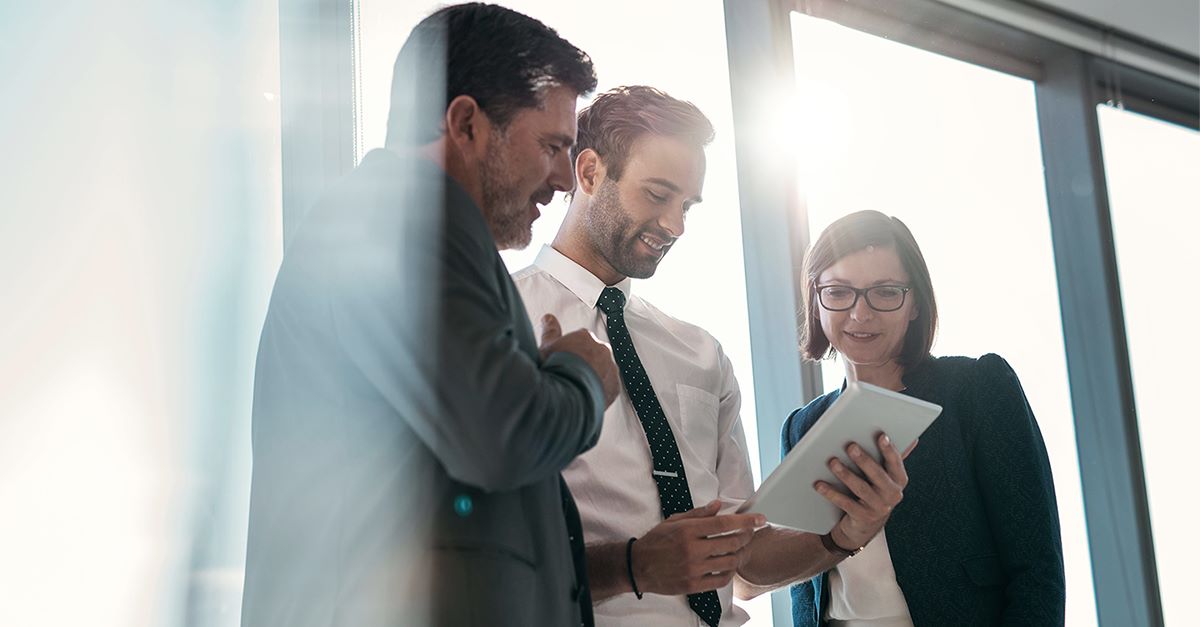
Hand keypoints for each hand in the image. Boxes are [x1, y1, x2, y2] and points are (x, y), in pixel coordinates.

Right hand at [538, 314, 619, 406]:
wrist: (566, 394)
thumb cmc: (555, 369)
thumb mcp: (547, 347)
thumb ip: (550, 331)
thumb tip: (548, 318)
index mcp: (586, 337)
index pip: (581, 340)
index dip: (571, 351)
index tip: (565, 360)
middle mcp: (602, 349)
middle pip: (594, 354)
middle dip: (585, 362)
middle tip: (570, 374)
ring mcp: (611, 368)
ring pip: (604, 370)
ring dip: (594, 376)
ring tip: (578, 387)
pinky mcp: (615, 386)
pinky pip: (609, 387)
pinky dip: (601, 390)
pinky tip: (587, 395)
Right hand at [632, 500, 764, 595]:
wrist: (638, 566)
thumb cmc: (656, 541)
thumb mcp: (674, 521)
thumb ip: (699, 514)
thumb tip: (718, 505)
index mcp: (688, 530)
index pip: (724, 523)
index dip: (745, 521)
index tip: (759, 519)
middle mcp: (692, 549)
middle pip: (731, 542)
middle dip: (746, 536)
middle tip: (750, 533)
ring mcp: (693, 569)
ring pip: (729, 562)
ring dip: (739, 554)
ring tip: (740, 549)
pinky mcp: (693, 585)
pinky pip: (720, 580)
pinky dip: (729, 572)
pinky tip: (728, 566)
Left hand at [815, 433, 910, 550]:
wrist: (865, 525)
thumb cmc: (875, 491)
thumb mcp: (886, 476)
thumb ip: (894, 458)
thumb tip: (914, 438)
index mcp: (899, 480)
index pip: (896, 463)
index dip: (889, 450)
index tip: (881, 436)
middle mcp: (892, 495)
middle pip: (877, 475)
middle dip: (864, 459)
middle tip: (850, 446)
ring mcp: (879, 508)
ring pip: (860, 488)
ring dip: (845, 474)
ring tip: (832, 462)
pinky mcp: (863, 517)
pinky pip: (845, 503)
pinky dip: (831, 493)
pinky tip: (819, 484)